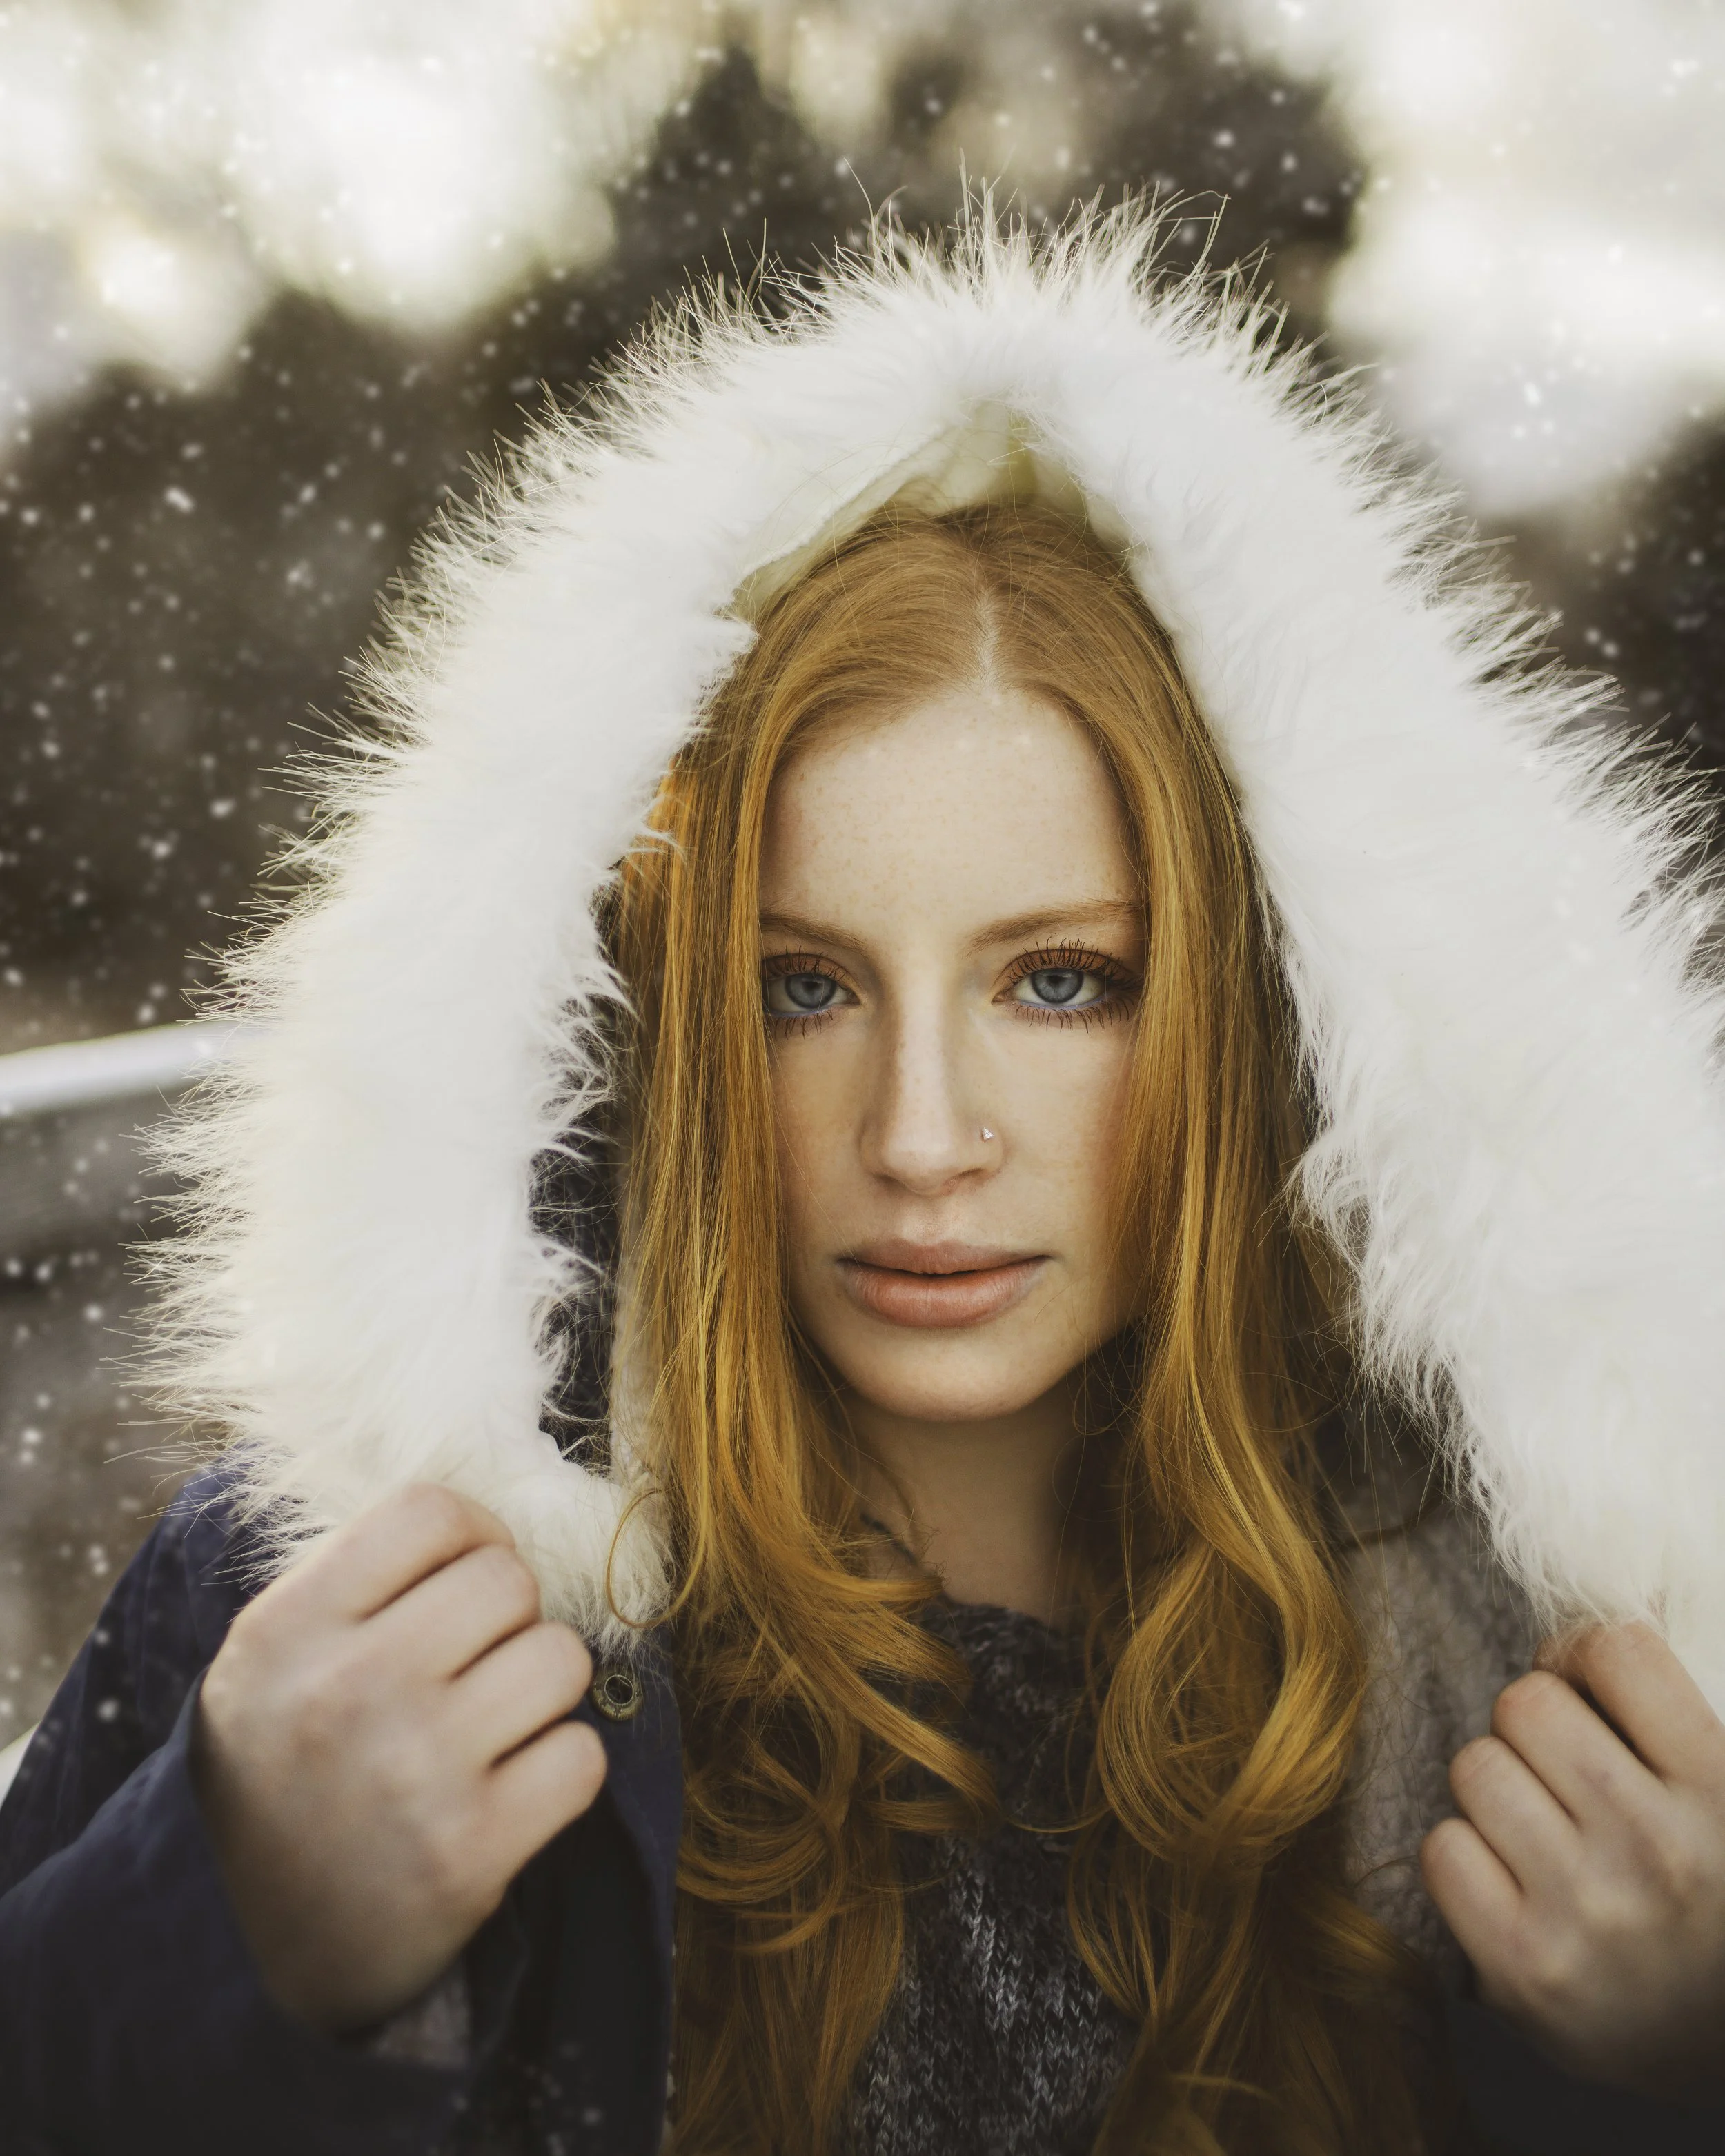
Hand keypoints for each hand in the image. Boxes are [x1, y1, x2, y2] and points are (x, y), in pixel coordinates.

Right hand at [193, 1482, 606, 2033]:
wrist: (243, 1955)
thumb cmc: (279, 1779)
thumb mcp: (269, 1661)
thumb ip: (356, 1582)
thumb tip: (481, 1519)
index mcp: (288, 1630)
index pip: (429, 1512)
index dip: (472, 1535)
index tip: (463, 1577)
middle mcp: (347, 1691)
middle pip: (508, 1580)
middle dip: (509, 1617)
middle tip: (474, 1666)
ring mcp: (413, 1772)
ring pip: (561, 1659)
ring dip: (541, 1690)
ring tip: (490, 1727)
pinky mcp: (470, 1852)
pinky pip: (581, 1757)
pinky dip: (560, 1772)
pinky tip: (507, 1792)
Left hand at [1422, 1621, 1724, 2096]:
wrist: (1720, 2051)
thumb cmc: (1710, 1899)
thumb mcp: (1721, 1796)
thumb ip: (1659, 1716)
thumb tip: (1567, 1632)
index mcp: (1720, 1791)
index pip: (1616, 1650)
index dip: (1582, 1656)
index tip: (1586, 1692)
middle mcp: (1657, 1849)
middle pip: (1525, 1703)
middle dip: (1532, 1726)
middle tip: (1559, 1773)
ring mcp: (1588, 1912)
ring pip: (1475, 1766)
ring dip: (1495, 1788)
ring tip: (1540, 1830)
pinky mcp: (1524, 1969)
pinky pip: (1442, 1849)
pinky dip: (1466, 1858)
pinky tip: (1512, 1884)